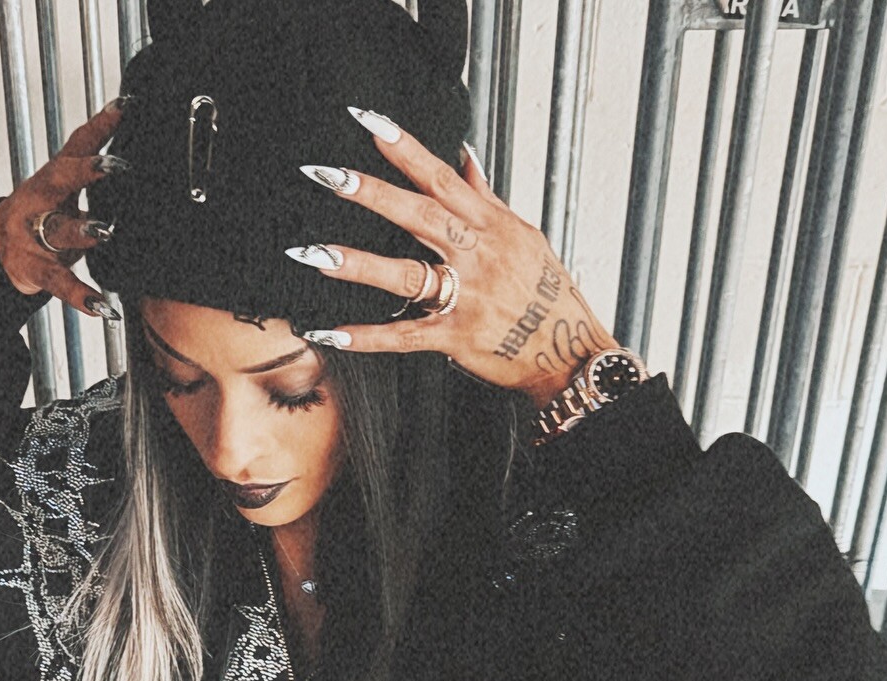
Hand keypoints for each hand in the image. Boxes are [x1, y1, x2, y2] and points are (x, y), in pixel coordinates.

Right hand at [0, 98, 128, 318]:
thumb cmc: (43, 215)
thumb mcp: (65, 187)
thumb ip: (92, 164)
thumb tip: (131, 129)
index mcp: (53, 178)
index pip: (77, 145)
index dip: (100, 125)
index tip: (126, 107)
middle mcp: (41, 200)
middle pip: (62, 179)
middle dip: (88, 170)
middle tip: (117, 165)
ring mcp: (35, 235)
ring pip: (59, 230)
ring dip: (82, 230)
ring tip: (104, 231)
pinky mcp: (36, 270)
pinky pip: (60, 283)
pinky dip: (82, 297)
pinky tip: (102, 307)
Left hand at [292, 109, 617, 404]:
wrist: (570, 350)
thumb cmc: (546, 293)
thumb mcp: (524, 236)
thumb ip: (487, 198)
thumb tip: (464, 156)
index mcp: (491, 226)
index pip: (442, 177)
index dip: (406, 149)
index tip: (369, 124)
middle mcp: (478, 256)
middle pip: (419, 215)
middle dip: (372, 193)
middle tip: (329, 175)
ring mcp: (467, 298)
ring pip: (407, 274)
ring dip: (359, 264)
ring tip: (316, 254)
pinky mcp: (456, 338)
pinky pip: (404, 335)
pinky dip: (368, 336)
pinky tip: (331, 332)